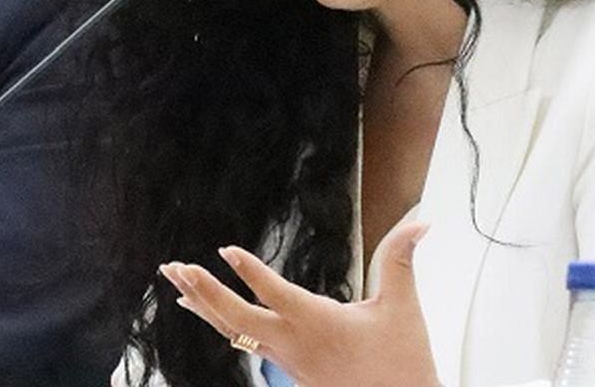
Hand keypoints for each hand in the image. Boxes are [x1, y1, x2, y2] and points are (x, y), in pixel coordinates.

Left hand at [158, 217, 440, 386]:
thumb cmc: (401, 366)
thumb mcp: (403, 308)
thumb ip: (401, 259)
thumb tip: (418, 223)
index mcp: (319, 325)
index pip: (275, 294)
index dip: (250, 271)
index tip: (226, 250)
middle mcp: (294, 344)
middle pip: (237, 319)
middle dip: (204, 291)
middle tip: (177, 267)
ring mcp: (286, 360)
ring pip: (233, 333)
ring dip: (203, 305)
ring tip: (176, 281)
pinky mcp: (287, 369)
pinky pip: (242, 343)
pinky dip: (219, 323)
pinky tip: (204, 311)